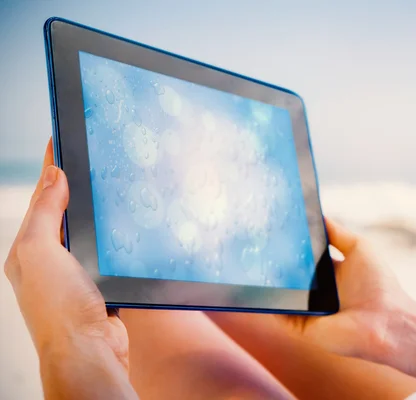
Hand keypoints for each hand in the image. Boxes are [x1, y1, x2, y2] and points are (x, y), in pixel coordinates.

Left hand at [4, 140, 135, 398]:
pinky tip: (123, 226)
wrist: (89, 350)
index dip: (51, 166)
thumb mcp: (39, 251)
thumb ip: (45, 212)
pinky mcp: (99, 283)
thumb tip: (54, 175)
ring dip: (96, 210)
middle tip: (91, 157)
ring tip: (109, 185)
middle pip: (64, 210)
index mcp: (29, 247)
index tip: (62, 139)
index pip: (42, 195)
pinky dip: (112, 236)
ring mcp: (76, 272)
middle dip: (75, 184)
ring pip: (88, 230)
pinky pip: (105, 251)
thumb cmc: (58, 307)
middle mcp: (50, 258)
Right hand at [210, 218, 415, 365]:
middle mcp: (318, 291)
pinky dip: (267, 301)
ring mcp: (308, 309)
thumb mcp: (359, 247)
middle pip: (291, 273)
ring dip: (268, 280)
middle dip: (276, 261)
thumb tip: (318, 215)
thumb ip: (337, 232)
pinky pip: (278, 313)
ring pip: (281, 292)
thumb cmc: (378, 284)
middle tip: (256, 243)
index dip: (292, 245)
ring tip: (250, 261)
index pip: (306, 257)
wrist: (385, 323)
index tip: (275, 229)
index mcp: (332, 273)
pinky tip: (255, 286)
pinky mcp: (300, 326)